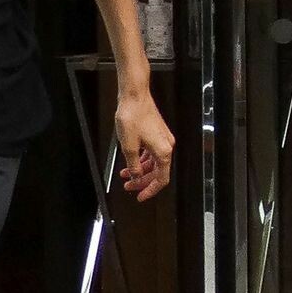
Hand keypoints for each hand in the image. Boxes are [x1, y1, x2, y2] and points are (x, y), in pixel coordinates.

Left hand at [115, 87, 173, 202]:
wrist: (134, 96)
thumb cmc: (133, 117)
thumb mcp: (129, 146)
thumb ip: (133, 165)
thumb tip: (135, 176)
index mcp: (163, 152)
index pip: (161, 179)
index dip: (150, 190)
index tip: (140, 196)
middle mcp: (166, 146)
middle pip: (157, 172)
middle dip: (142, 181)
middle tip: (129, 186)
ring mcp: (162, 139)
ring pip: (153, 162)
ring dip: (140, 170)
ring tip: (125, 174)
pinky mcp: (157, 133)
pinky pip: (151, 153)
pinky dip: (142, 160)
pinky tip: (132, 161)